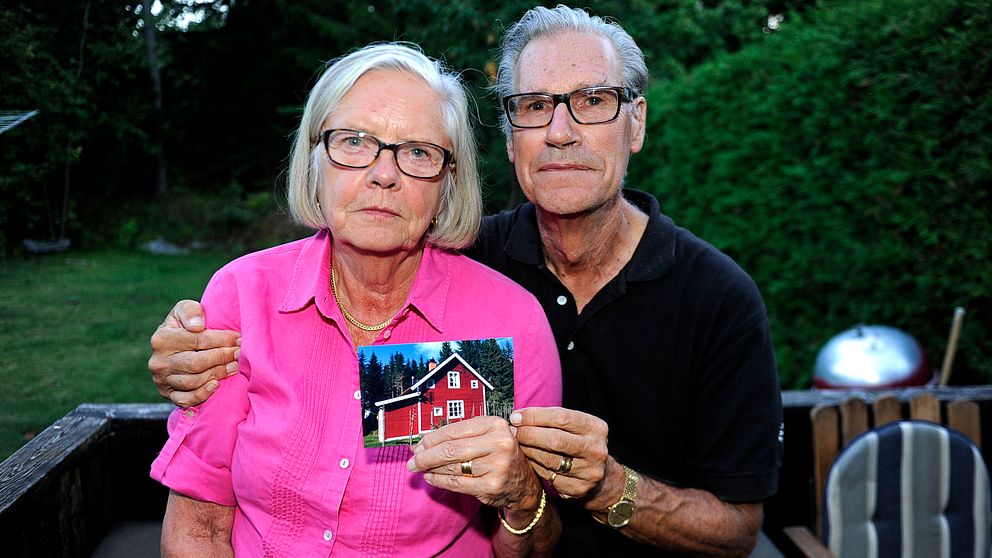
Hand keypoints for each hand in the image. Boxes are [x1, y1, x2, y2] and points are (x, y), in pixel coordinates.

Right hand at [148, 300, 240, 406]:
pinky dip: (202, 394)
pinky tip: (216, 385)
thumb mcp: (185, 309)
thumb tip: (197, 325)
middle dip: (222, 357)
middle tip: (240, 353)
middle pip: (197, 363)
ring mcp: (162, 380)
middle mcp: (159, 361)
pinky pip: (185, 400)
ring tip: (234, 366)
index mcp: (162, 338)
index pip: (198, 340)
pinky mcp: (167, 394)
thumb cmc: (185, 324)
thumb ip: (190, 311)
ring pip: (193, 381)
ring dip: (218, 374)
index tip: (238, 338)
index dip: (222, 339)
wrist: (175, 346)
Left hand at [406, 416, 543, 512]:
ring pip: (452, 467)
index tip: (419, 444)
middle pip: (451, 449)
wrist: (523, 485)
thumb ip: (459, 436)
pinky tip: (431, 477)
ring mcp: (496, 466)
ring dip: (431, 468)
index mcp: (495, 425)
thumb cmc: (499, 456)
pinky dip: (439, 480)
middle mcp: (498, 443)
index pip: (454, 430)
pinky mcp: (491, 486)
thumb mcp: (487, 437)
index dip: (432, 438)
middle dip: (426, 455)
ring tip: (420, 468)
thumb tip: (423, 443)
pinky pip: (456, 483)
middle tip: (413, 460)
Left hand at [510, 407, 610, 503]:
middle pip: (556, 440)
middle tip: (513, 431)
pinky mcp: (579, 489)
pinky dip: (535, 467)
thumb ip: (550, 419)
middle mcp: (596, 449)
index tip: (516, 416)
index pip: (562, 417)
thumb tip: (518, 417)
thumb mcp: (573, 426)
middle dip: (529, 434)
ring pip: (551, 460)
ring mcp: (590, 471)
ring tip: (517, 444)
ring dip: (529, 451)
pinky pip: (549, 476)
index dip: (535, 416)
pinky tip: (528, 460)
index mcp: (596, 427)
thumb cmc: (577, 443)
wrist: (599, 475)